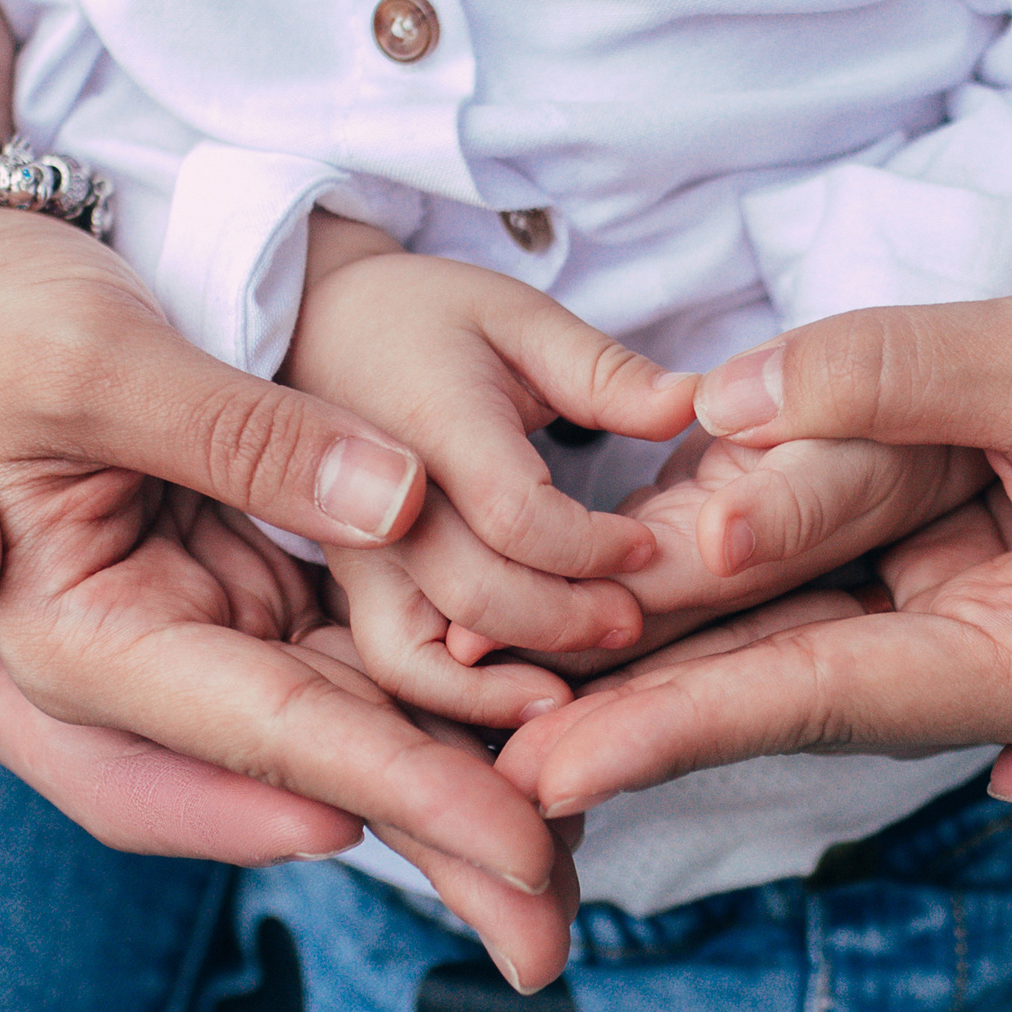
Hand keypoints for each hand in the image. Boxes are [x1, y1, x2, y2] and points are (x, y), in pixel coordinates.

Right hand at [0, 199, 568, 903]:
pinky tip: (531, 713)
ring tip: (577, 843)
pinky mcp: (237, 581)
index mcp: (82, 641)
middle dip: (440, 845)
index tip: (522, 841)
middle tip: (563, 916)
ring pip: (347, 730)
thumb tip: (398, 502)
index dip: (406, 790)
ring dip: (454, 782)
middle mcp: (143, 665)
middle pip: (314, 780)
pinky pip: (351, 653)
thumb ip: (241, 436)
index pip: (270, 736)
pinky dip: (436, 688)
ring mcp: (197, 629)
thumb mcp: (95, 362)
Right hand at [284, 223, 697, 718]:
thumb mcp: (519, 318)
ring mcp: (356, 554)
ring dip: (505, 679)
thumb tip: (692, 404)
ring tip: (576, 678)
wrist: (319, 332)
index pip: (515, 515)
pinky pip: (397, 661)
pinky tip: (524, 689)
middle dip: (567, 620)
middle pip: (475, 597)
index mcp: (428, 426)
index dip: (592, 544)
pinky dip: (456, 693)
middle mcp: (377, 504)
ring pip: (421, 654)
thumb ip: (602, 371)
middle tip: (633, 617)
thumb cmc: (428, 321)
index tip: (645, 541)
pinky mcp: (352, 586)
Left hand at [496, 218, 1011, 816]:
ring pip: (788, 617)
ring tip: (494, 654)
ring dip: (652, 632)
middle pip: (782, 677)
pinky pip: (820, 559)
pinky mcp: (950, 550)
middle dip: (627, 704)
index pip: (824, 698)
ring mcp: (971, 607)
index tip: (542, 772)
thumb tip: (720, 405)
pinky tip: (608, 559)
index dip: (673, 730)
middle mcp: (999, 659)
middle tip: (470, 739)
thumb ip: (886, 375)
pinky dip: (724, 554)